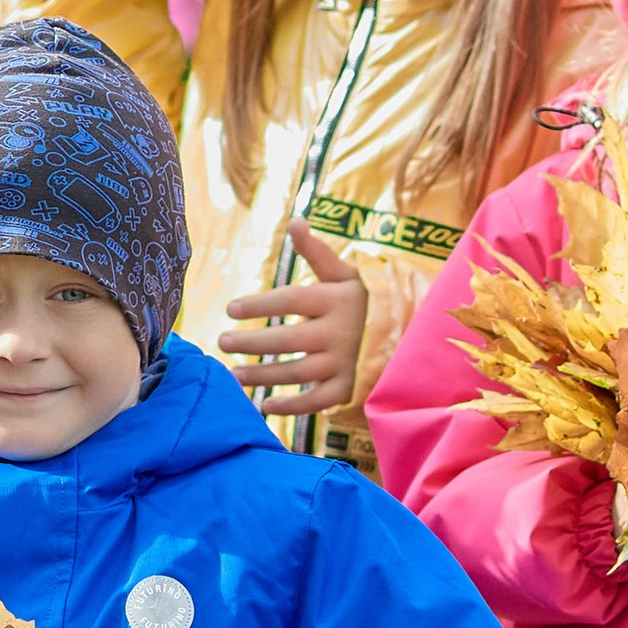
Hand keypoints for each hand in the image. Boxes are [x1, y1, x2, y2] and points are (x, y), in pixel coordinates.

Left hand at [218, 224, 365, 417]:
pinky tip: (264, 404)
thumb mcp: (344, 273)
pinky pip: (317, 401)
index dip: (260, 304)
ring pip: (297, 372)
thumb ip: (316, 252)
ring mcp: (344, 362)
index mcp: (335, 299)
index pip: (292, 300)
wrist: (404, 335)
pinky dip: (291, 406)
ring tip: (232, 374)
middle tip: (222, 341)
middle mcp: (339, 332)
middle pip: (289, 339)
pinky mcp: (347, 388)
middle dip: (253, 342)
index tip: (230, 308)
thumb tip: (296, 220)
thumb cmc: (362, 300)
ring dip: (262, 375)